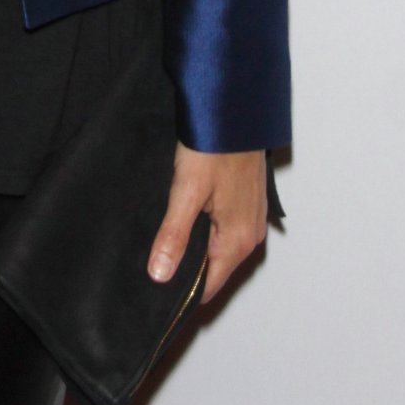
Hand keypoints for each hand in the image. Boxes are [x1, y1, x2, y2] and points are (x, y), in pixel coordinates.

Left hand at [147, 142, 267, 303]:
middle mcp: (251, 235)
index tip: (155, 290)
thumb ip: (174, 236)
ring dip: (195, 247)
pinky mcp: (247, 204)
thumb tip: (160, 275)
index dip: (181, 294)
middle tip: (153, 259)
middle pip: (213, 270)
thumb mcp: (186, 191)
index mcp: (238, 241)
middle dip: (185, 269)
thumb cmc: (215, 145)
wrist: (236, 110)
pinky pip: (224, 230)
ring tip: (167, 236)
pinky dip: (206, 229)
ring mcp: (251, 219)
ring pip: (218, 249)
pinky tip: (186, 215)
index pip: (207, 287)